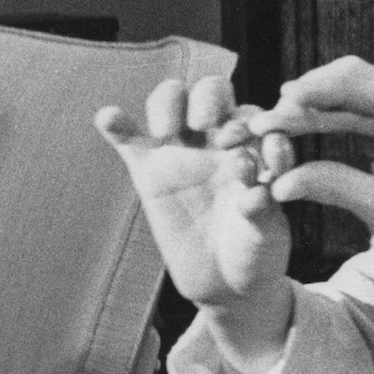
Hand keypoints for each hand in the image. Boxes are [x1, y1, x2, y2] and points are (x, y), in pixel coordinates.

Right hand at [95, 75, 294, 311]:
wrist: (226, 280)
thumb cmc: (256, 250)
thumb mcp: (265, 233)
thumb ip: (261, 210)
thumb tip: (254, 192)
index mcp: (258, 149)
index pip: (255, 114)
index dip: (249, 121)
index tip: (241, 145)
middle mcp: (222, 141)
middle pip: (212, 93)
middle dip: (209, 98)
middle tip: (204, 125)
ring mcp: (185, 152)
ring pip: (172, 103)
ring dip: (168, 102)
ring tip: (165, 130)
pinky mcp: (150, 171)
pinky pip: (129, 139)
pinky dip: (116, 124)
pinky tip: (108, 116)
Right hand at [249, 56, 373, 295]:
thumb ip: (333, 185)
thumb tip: (279, 182)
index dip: (326, 90)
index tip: (286, 95)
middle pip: (362, 87)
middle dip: (312, 99)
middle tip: (268, 117)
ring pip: (354, 100)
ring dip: (312, 109)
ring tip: (269, 121)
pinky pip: (356, 117)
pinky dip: (325, 121)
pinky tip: (290, 125)